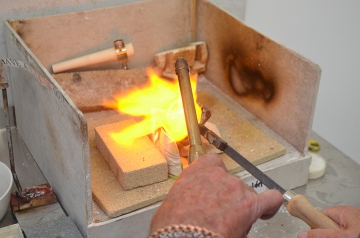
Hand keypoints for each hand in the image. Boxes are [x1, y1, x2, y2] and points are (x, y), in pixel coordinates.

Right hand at [150, 153, 282, 237]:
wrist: (186, 236)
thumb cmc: (174, 224)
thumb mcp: (172, 202)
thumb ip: (186, 194)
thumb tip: (189, 204)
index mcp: (198, 171)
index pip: (213, 163)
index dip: (215, 176)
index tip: (214, 186)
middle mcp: (219, 174)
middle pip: (229, 182)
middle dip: (226, 197)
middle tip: (218, 215)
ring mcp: (236, 188)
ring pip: (244, 194)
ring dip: (240, 206)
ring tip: (230, 224)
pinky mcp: (251, 204)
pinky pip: (270, 199)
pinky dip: (270, 205)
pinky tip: (266, 212)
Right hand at [298, 206, 359, 237]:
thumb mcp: (341, 236)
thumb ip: (321, 235)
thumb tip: (303, 234)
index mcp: (346, 212)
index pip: (322, 215)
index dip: (315, 225)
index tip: (311, 234)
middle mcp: (351, 219)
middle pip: (329, 226)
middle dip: (327, 235)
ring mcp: (355, 228)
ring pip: (337, 233)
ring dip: (334, 237)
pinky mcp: (356, 232)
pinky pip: (345, 235)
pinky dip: (342, 237)